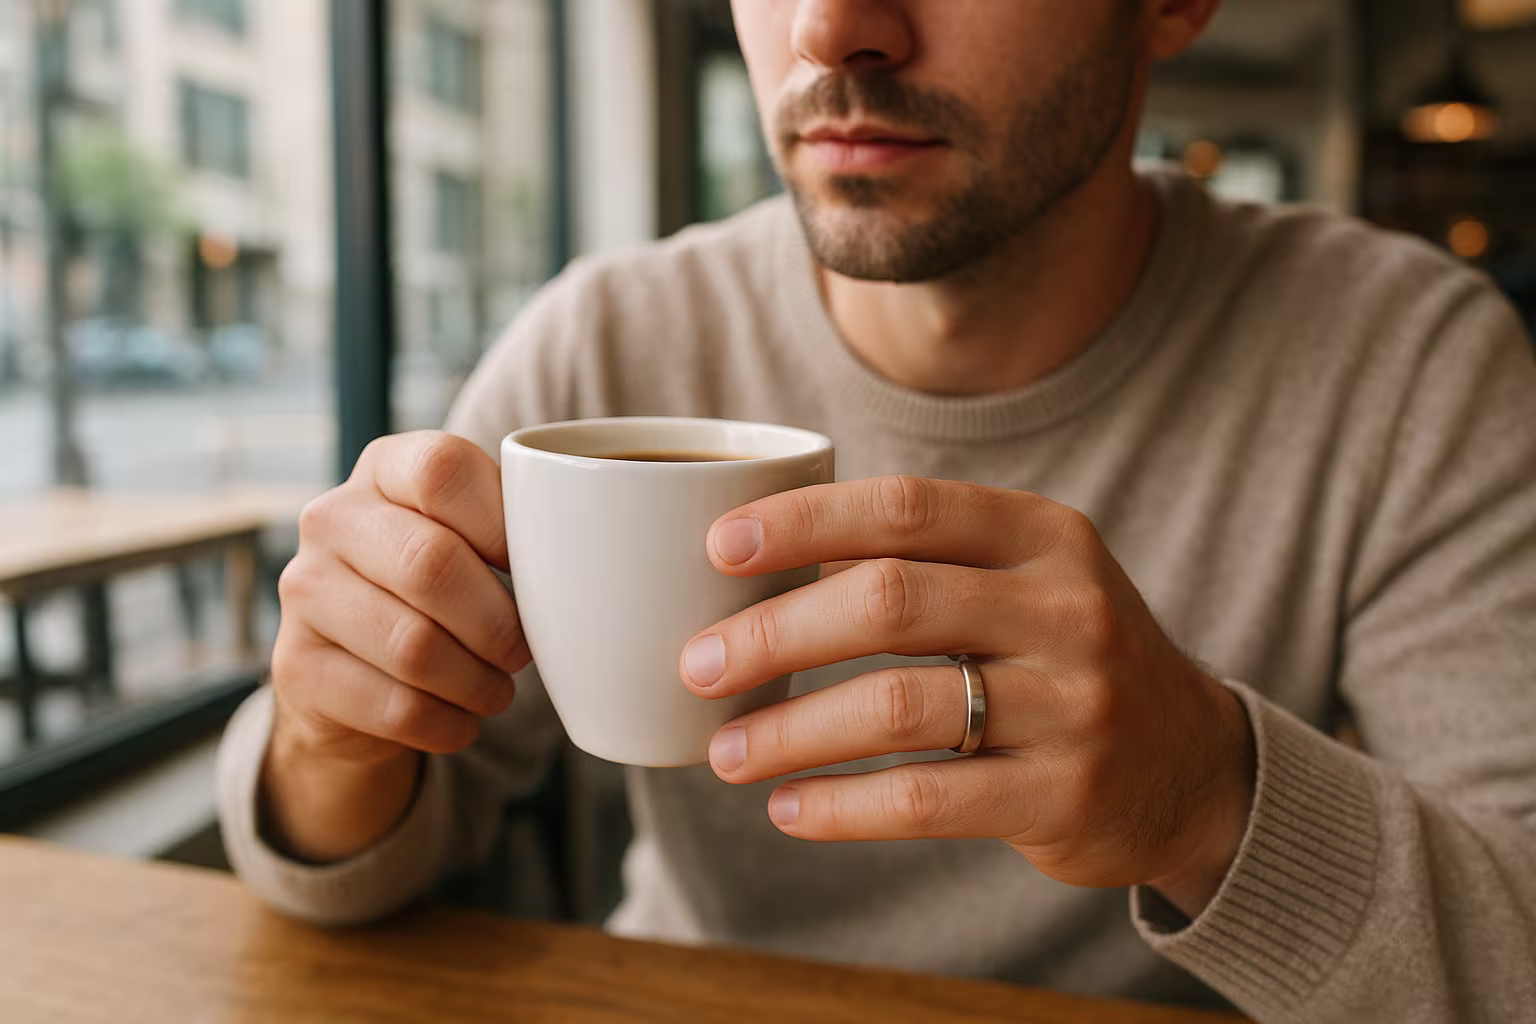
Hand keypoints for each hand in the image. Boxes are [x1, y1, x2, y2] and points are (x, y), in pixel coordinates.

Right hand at [264, 432, 528, 859]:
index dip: (502, 524)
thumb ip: (517, 526)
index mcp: (386, 467)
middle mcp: (332, 517)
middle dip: (497, 622)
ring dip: (476, 682)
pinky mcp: (295, 666)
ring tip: (497, 690)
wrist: (352, 668)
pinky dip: (446, 723)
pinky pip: (392, 705)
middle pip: (429, 563)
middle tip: (521, 651)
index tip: (533, 570)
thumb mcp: (472, 539)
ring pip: (413, 645)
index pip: (444, 470)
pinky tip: (461, 720)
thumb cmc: (441, 589)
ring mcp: (304, 590)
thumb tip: (586, 560)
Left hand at [681, 476, 1255, 914]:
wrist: (1189, 763)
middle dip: (775, 632)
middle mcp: (1065, 608)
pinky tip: (788, 809)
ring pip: (899, 707)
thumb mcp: (1023, 579)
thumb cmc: (1061, 654)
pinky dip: (841, 806)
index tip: (720, 547)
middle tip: (698, 663)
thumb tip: (760, 563)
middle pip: (891, 601)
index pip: (908, 508)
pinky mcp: (1063, 795)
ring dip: (792, 730)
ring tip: (724, 752)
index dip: (805, 522)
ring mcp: (1072, 704)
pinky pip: (927, 799)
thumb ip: (922, 559)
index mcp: (1043, 535)